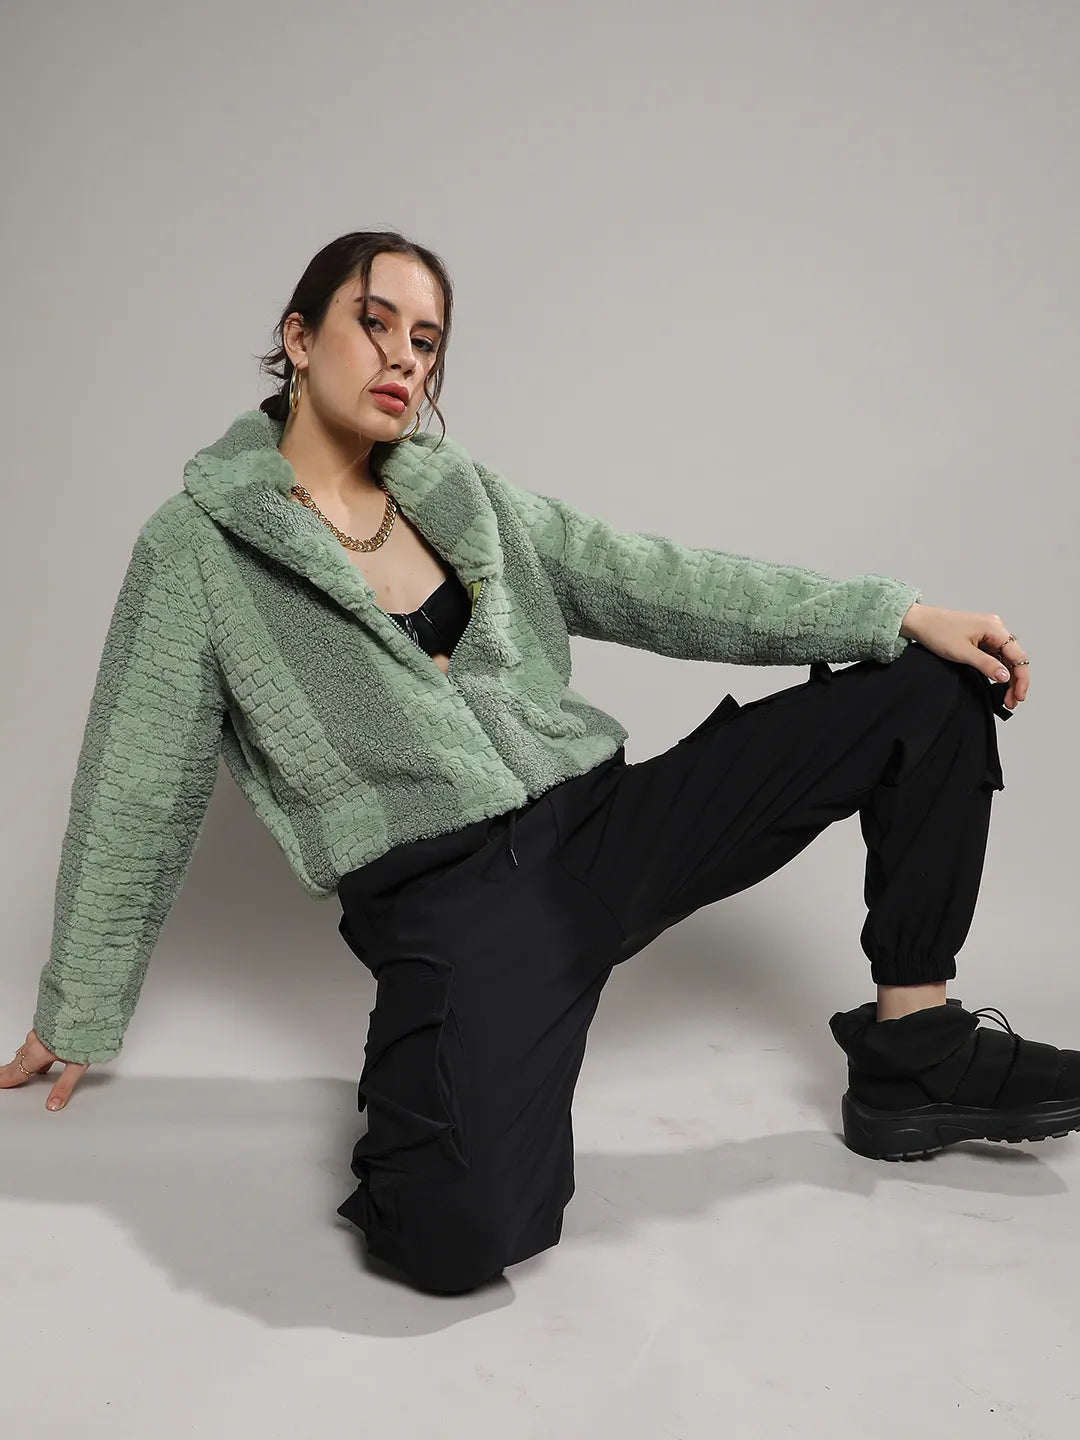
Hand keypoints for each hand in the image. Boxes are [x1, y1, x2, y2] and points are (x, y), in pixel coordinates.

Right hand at [1, 1029, 89, 1110]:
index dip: (8, 1080)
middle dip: (11, 1071)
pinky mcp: (48, 1023)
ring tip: (20, 1070)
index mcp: (38, 1053)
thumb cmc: (87, 1029)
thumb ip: (64, 1085)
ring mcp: (41, 1030)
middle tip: (2, 1078)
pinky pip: (36, 1040)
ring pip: (28, 1049)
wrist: (90, 1002)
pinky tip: (42, 1053)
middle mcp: (35, 1041)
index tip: (0, 1084)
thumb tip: (54, 1103)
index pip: (18, 1072)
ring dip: (24, 1060)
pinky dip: (34, 1049)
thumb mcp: (78, 1064)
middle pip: (19, 1061)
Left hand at [899, 604, 1028, 710]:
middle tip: (1011, 701)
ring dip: (1006, 677)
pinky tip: (996, 683)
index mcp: (995, 628)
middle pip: (1014, 658)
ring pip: (1005, 658)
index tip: (1019, 696)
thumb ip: (986, 665)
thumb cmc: (938, 631)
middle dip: (1014, 681)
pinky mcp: (980, 638)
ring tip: (1005, 697)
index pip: (1018, 656)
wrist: (920, 622)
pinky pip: (994, 655)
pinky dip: (996, 670)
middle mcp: (995, 628)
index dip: (1021, 679)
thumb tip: (1005, 676)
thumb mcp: (962, 652)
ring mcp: (988, 633)